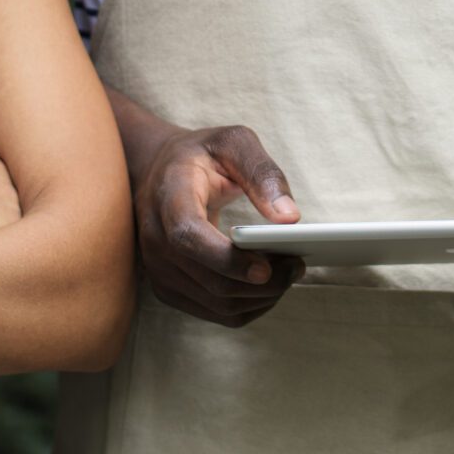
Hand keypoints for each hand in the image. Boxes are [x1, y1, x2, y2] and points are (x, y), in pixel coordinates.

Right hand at [135, 124, 303, 327]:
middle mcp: (155, 237)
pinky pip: (212, 311)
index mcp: (168, 196)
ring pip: (215, 303)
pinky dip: (246, 306)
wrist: (159, 170)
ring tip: (288, 273)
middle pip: (210, 280)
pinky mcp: (167, 287)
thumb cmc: (201, 155)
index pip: (189, 237)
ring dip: (258, 298)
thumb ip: (263, 174)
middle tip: (297, 266)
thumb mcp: (233, 143)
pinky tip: (267, 287)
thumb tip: (290, 218)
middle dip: (261, 284)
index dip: (227, 259)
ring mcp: (157, 268)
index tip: (266, 268)